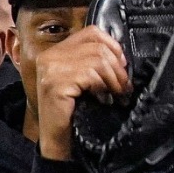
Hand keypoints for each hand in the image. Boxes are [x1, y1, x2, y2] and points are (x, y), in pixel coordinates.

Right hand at [36, 26, 131, 160]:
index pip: (92, 32)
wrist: (58, 140)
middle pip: (98, 47)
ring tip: (116, 94)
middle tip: (124, 86)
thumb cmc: (73, 110)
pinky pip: (90, 75)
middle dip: (117, 68)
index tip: (122, 65)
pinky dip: (103, 87)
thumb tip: (121, 54)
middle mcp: (50, 56)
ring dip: (113, 79)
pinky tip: (103, 99)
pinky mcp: (55, 83)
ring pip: (97, 60)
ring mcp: (50, 69)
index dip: (113, 46)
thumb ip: (93, 62)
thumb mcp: (83, 80)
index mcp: (56, 51)